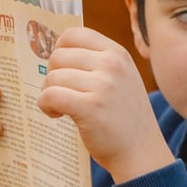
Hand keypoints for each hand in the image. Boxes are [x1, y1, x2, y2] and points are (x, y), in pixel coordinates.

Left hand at [37, 27, 172, 182]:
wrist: (141, 153)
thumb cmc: (125, 118)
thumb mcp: (121, 79)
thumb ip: (97, 63)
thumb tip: (57, 52)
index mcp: (117, 53)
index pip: (74, 34)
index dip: (59, 49)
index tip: (60, 68)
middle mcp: (111, 64)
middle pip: (58, 56)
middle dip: (52, 75)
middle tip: (61, 93)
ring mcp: (102, 85)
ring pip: (52, 77)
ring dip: (48, 94)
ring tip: (61, 108)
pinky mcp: (89, 107)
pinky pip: (49, 96)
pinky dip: (45, 106)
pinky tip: (57, 115)